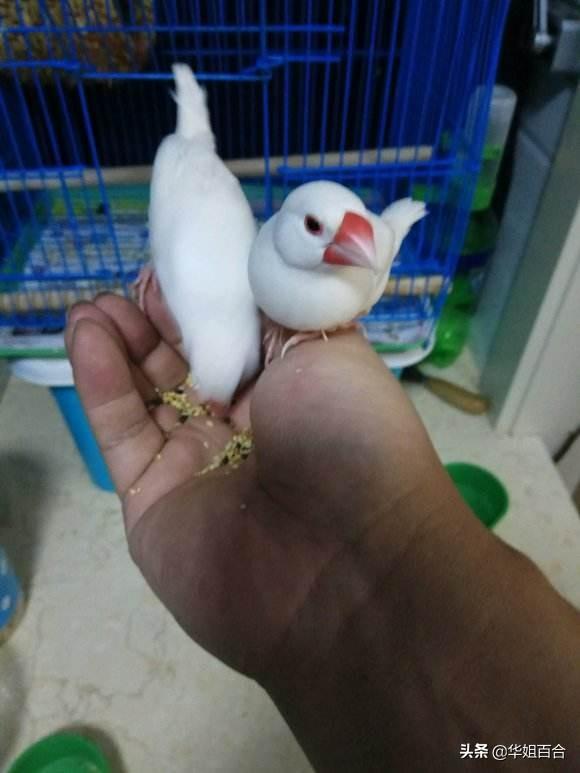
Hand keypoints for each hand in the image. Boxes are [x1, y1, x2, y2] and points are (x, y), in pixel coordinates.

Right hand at [66, 292, 444, 680]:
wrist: (348, 565)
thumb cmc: (351, 435)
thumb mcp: (330, 347)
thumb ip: (276, 311)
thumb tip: (238, 279)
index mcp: (291, 387)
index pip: (234, 331)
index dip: (205, 296)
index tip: (178, 262)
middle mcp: (244, 424)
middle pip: (186, 360)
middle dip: (156, 318)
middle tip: (130, 285)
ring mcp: (197, 463)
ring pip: (146, 393)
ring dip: (119, 343)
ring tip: (96, 305)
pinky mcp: (153, 500)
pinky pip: (122, 432)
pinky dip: (101, 382)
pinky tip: (87, 336)